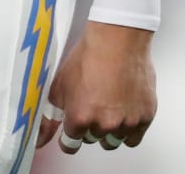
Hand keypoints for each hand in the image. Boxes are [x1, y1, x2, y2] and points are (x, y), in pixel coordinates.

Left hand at [37, 20, 156, 153]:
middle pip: (93, 139)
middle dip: (91, 126)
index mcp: (79, 119)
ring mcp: (126, 122)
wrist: (119, 38)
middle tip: (94, 104)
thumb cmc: (89, 56)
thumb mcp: (59, 85)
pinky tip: (124, 112)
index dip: (70, 133)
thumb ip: (48, 118)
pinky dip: (129, 128)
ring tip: (110, 107)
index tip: (74, 127)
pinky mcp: (145, 116)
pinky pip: (134, 137)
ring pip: (114, 140)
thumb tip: (39, 140)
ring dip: (110, 129)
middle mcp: (104, 125)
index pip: (70, 146)